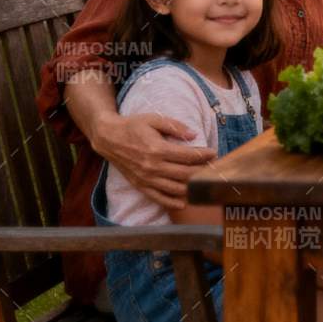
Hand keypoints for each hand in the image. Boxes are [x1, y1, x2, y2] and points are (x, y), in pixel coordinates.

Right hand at [91, 112, 214, 210]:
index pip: (188, 156)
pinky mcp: (140, 185)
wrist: (108, 138)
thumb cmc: (133, 126)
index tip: (214, 153)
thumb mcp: (154, 119)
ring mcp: (146, 178)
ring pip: (176, 188)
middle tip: (213, 168)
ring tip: (203, 182)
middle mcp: (152, 167)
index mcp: (157, 149)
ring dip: (192, 187)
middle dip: (203, 171)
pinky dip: (173, 202)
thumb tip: (194, 135)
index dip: (204, 155)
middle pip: (186, 174)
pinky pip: (158, 198)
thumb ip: (175, 126)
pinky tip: (184, 202)